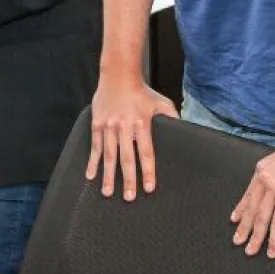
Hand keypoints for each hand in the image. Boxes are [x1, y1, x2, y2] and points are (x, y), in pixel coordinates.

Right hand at [85, 75, 177, 200]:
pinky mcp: (97, 124)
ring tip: (107, 192)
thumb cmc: (141, 91)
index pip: (146, 153)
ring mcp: (109, 126)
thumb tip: (184, 131)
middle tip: (128, 198)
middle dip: (128, 179)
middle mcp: (124, 127)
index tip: (148, 188)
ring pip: (109, 155)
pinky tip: (90, 175)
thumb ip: (172, 117)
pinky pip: (95, 146)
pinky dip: (92, 161)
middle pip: (126, 158)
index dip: (147, 172)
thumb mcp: (161, 102)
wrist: (118, 75)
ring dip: (108, 175)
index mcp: (142, 124)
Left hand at [231, 142, 274, 258]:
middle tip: (237, 241)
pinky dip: (274, 238)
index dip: (240, 208)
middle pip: (251, 208)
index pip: (248, 194)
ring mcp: (273, 189)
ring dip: (255, 236)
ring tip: (250, 250)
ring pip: (260, 218)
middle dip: (243, 227)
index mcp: (261, 170)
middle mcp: (263, 180)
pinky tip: (272, 250)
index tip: (234, 219)